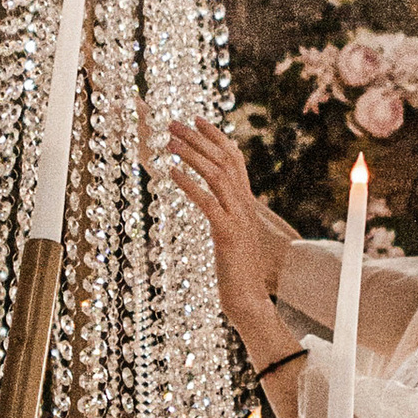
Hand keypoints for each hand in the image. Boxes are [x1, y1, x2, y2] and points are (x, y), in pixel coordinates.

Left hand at [161, 114, 291, 337]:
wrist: (248, 299)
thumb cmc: (235, 271)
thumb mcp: (230, 236)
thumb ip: (223, 216)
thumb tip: (210, 203)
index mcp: (245, 204)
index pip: (234, 159)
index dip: (216, 136)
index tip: (196, 119)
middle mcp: (244, 206)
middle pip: (223, 161)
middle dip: (197, 139)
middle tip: (172, 122)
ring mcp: (238, 219)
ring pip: (217, 176)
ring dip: (191, 155)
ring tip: (168, 141)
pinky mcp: (228, 235)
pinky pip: (208, 203)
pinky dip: (189, 184)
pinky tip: (171, 173)